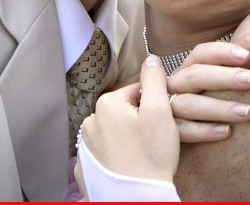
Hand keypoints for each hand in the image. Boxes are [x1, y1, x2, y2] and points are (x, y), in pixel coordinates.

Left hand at [78, 54, 179, 182]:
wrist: (136, 200)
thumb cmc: (152, 157)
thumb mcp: (160, 111)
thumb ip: (154, 80)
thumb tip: (151, 59)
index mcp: (108, 103)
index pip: (138, 91)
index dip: (155, 104)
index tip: (163, 121)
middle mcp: (91, 120)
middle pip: (125, 110)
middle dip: (141, 120)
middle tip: (155, 139)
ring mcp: (86, 145)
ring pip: (115, 131)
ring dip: (128, 137)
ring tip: (143, 154)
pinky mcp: (87, 167)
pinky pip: (105, 152)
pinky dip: (117, 155)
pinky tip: (129, 165)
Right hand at [166, 23, 249, 141]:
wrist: (199, 141)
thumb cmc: (221, 97)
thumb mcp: (235, 72)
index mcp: (193, 66)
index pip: (202, 52)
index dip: (222, 52)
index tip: (246, 55)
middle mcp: (180, 84)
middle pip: (195, 74)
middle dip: (223, 77)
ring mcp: (172, 108)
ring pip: (187, 103)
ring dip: (217, 107)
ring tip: (248, 112)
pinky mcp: (172, 133)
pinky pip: (181, 131)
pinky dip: (202, 131)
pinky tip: (226, 133)